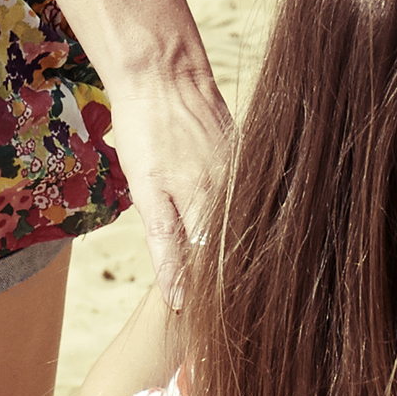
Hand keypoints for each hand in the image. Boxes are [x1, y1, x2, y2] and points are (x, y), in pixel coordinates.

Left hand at [100, 73, 232, 306]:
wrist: (164, 72)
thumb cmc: (148, 130)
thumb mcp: (147, 192)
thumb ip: (167, 248)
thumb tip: (179, 300)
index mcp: (212, 210)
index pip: (222, 274)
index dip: (214, 300)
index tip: (207, 323)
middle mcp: (239, 196)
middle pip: (240, 255)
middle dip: (230, 283)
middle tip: (219, 311)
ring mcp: (248, 176)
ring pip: (247, 230)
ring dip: (237, 253)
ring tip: (231, 280)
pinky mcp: (249, 160)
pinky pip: (249, 202)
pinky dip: (239, 221)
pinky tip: (233, 232)